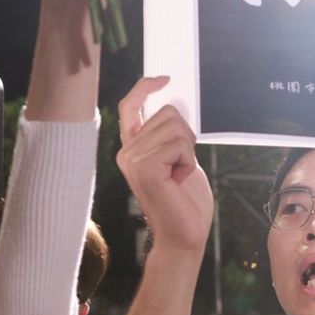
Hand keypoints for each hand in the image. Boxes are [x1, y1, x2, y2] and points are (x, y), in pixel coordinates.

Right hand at [116, 76, 212, 257]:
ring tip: (179, 175)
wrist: (185, 236)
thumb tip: (173, 104)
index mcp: (132, 148)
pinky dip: (188, 160)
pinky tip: (179, 180)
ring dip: (188, 150)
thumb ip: (170, 135)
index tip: (164, 78)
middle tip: (181, 167)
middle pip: (166, 113)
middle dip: (186, 136)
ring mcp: (132, 160)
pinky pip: (178, 144)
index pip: (130, 106)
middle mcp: (126, 152)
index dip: (144, 87)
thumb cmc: (185, 201)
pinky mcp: (144, 168)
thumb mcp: (178, 158)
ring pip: (175, 127)